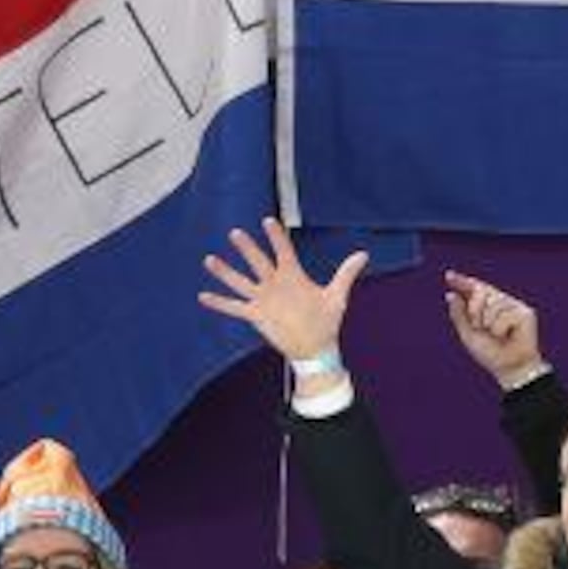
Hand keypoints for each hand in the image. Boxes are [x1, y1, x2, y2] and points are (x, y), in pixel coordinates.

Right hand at [197, 221, 367, 366]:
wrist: (315, 347)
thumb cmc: (326, 320)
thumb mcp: (337, 296)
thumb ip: (346, 274)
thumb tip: (364, 254)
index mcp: (293, 276)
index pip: (283, 251)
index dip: (276, 237)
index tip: (267, 221)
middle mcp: (275, 284)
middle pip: (258, 262)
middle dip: (247, 248)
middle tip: (235, 232)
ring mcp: (263, 299)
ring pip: (241, 282)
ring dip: (225, 272)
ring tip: (209, 259)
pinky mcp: (256, 315)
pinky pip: (234, 307)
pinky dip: (219, 302)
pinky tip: (203, 296)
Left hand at [441, 269, 545, 387]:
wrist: (509, 368)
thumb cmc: (490, 353)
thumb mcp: (468, 334)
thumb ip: (459, 314)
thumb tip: (451, 294)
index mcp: (486, 306)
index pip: (473, 289)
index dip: (462, 281)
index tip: (449, 276)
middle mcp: (501, 302)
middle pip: (481, 291)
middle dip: (474, 310)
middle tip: (479, 327)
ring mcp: (514, 306)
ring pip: (493, 304)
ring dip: (488, 323)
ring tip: (497, 336)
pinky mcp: (526, 312)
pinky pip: (505, 315)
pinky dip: (500, 329)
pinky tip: (507, 336)